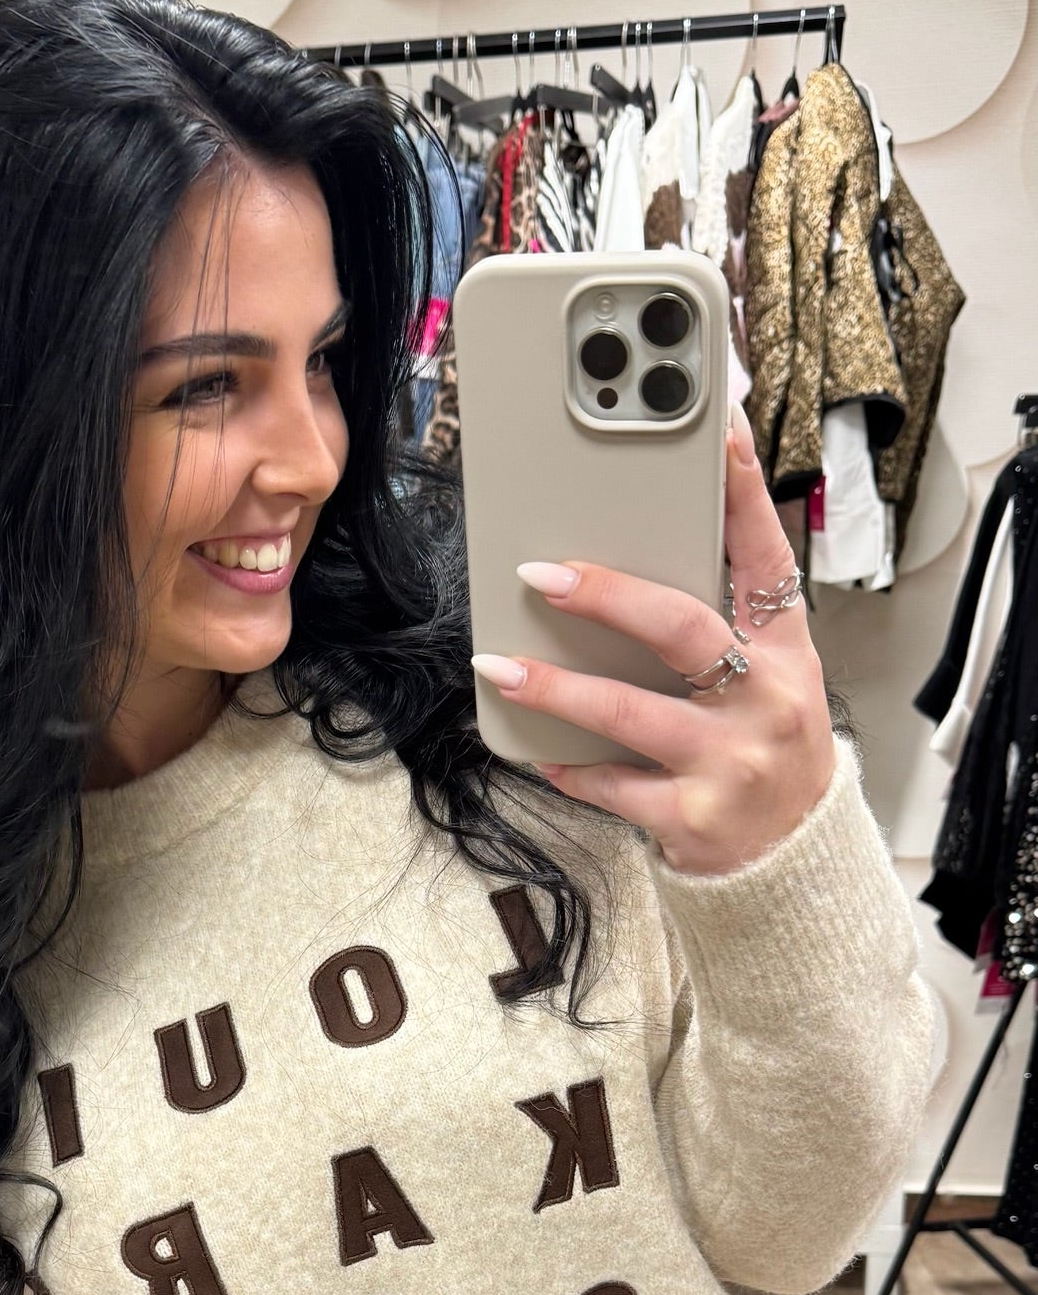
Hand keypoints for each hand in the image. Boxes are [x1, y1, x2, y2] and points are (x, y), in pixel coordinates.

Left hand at [471, 410, 836, 875]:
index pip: (766, 557)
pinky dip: (570, 765)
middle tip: (542, 574)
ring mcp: (729, 761)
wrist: (795, 861)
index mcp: (787, 651)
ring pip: (629, 711)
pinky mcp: (692, 817)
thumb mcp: (771, 679)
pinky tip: (537, 749)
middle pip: (682, 629)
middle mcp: (765, 699)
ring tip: (498, 666)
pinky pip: (612, 784)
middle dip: (608, 595)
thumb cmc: (764, 750)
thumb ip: (726, 622)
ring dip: (556, 687)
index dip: (741, 494)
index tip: (720, 433)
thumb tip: (643, 556)